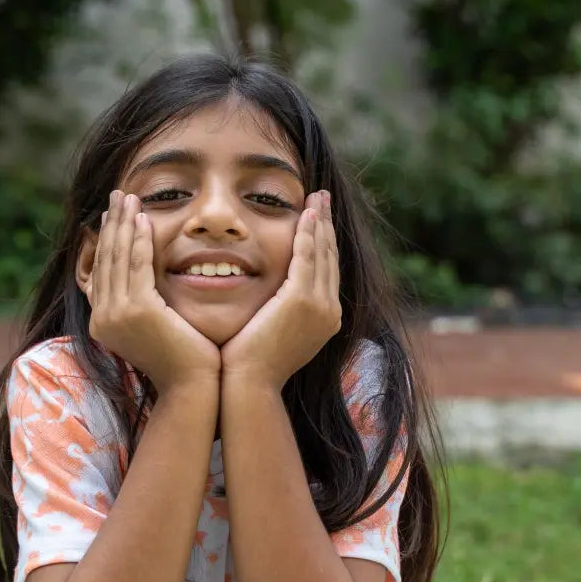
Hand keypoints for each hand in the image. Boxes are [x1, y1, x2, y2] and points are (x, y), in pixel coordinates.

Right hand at [87, 190, 219, 392]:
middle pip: (105, 260)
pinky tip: (144, 219)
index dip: (107, 241)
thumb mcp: (156, 330)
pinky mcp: (137, 311)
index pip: (101, 272)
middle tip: (117, 195)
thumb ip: (145, 307)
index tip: (113, 216)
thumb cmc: (183, 363)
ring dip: (123, 223)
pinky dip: (139, 240)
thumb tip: (147, 288)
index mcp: (103, 324)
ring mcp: (116, 315)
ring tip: (128, 197)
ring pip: (117, 258)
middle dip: (111, 224)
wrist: (192, 388)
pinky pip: (136, 266)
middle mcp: (102, 319)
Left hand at [221, 190, 340, 389]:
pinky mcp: (301, 300)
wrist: (249, 385)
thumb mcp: (273, 334)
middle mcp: (330, 311)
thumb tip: (271, 302)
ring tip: (318, 196)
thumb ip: (279, 314)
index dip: (324, 242)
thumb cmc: (251, 366)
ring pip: (322, 253)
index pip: (326, 272)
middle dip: (327, 225)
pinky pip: (307, 257)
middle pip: (331, 258)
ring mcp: (319, 306)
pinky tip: (305, 213)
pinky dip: (307, 233)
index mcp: (325, 320)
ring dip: (320, 221)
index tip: (319, 219)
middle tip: (323, 197)